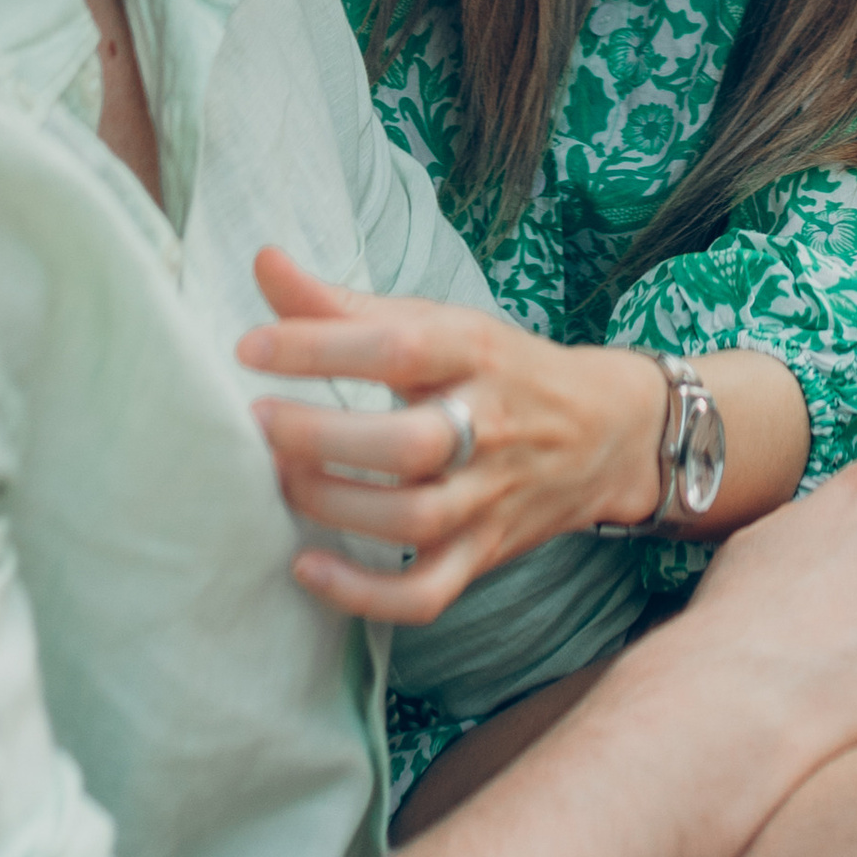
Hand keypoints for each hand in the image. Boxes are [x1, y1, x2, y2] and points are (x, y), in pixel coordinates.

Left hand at [238, 247, 664, 621]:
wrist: (606, 432)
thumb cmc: (498, 369)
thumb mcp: (437, 324)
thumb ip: (342, 304)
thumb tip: (263, 262)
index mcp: (475, 353)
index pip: (399, 347)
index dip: (319, 347)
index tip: (250, 348)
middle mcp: (489, 425)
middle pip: (410, 443)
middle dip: (323, 436)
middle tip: (260, 420)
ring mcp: (488, 497)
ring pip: (414, 519)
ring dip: (335, 504)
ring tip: (279, 478)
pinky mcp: (483, 553)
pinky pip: (426, 592)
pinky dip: (364, 593)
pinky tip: (307, 567)